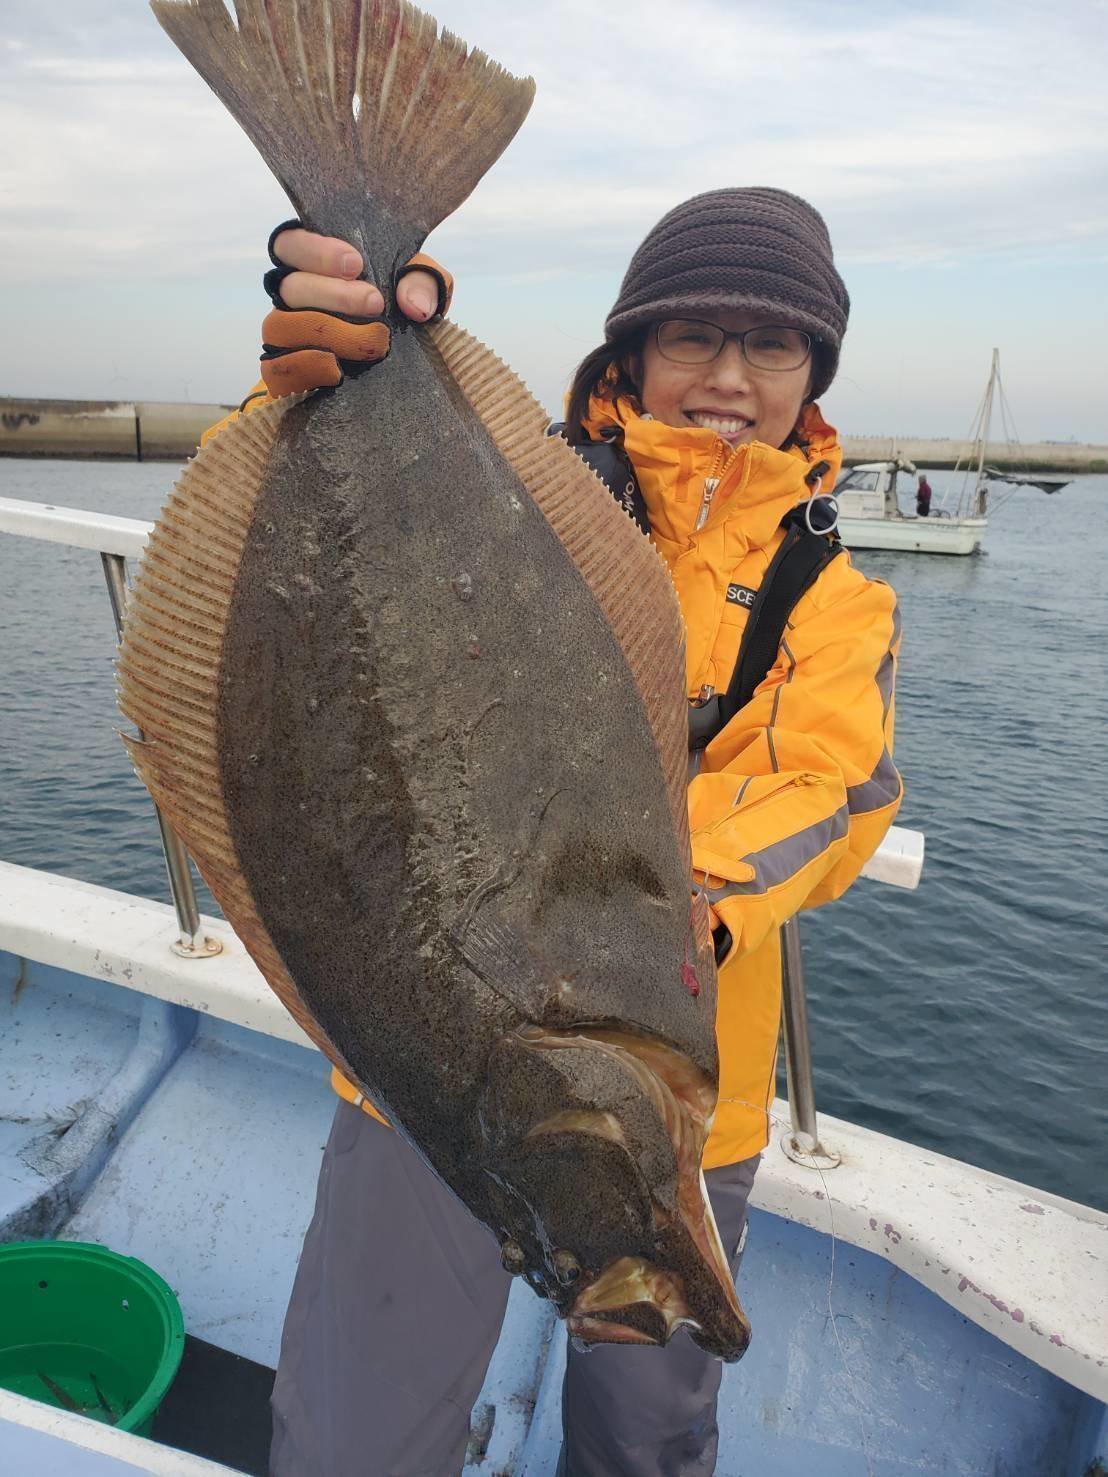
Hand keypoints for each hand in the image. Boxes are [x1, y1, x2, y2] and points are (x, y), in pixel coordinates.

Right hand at [260, 224, 452, 396]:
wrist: (401, 368)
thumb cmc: (400, 309)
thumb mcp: (420, 288)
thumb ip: (422, 281)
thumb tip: (415, 305)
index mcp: (313, 263)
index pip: (290, 243)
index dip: (316, 251)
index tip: (355, 263)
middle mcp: (292, 296)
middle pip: (290, 287)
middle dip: (334, 295)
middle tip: (375, 302)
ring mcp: (285, 333)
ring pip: (281, 326)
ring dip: (327, 332)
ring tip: (371, 342)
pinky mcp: (285, 370)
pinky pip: (277, 369)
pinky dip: (306, 367)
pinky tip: (338, 370)